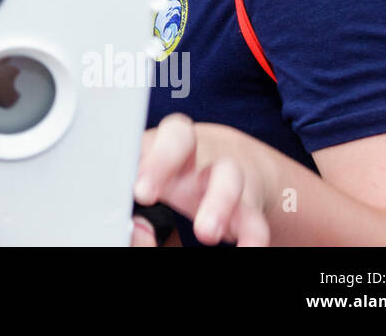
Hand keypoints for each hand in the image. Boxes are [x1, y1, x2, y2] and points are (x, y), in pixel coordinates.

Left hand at [135, 114, 270, 246]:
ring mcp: (223, 174)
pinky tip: (247, 250)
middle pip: (180, 138)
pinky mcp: (247, 205)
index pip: (147, 135)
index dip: (140, 154)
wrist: (224, 168)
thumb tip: (136, 225)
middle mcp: (191, 152)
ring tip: (205, 233)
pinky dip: (254, 235)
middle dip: (161, 161)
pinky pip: (255, 218)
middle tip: (143, 193)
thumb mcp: (152, 179)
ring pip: (227, 175)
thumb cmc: (171, 175)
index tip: (130, 183)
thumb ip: (139, 193)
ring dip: (218, 202)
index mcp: (158, 144)